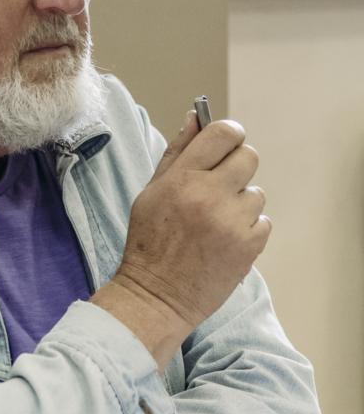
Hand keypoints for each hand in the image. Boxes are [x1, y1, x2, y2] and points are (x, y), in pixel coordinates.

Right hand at [114, 111, 270, 329]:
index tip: (225, 144)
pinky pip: (263, 221)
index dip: (229, 134)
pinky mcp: (248, 246)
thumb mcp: (152, 191)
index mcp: (182, 177)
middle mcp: (209, 194)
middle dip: (237, 167)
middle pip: (248, 156)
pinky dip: (248, 228)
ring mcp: (232, 221)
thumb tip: (196, 117)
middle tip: (221, 186)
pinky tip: (225, 240)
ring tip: (217, 221)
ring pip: (256, 192)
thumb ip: (178, 152)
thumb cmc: (150, 241)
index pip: (223, 133)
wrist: (156, 295)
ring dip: (241, 203)